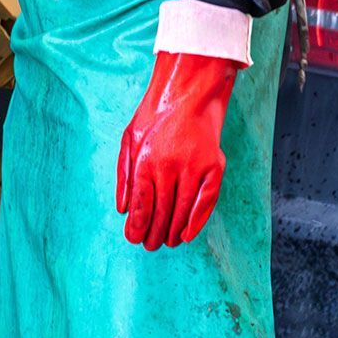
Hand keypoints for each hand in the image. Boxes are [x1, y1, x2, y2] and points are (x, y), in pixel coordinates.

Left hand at [116, 52, 241, 249]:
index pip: (142, 203)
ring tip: (166, 242)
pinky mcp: (214, 166)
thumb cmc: (155, 116)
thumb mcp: (129, 140)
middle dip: (154, 232)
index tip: (133, 238)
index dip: (138, 225)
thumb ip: (125, 176)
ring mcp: (195, 167)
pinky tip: (187, 234)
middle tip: (149, 245)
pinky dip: (197, 220)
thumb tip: (123, 209)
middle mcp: (170, 166)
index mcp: (146, 160)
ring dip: (173, 231)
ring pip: (183, 209)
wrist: (189, 92)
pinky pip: (207, 200)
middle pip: (162, 211)